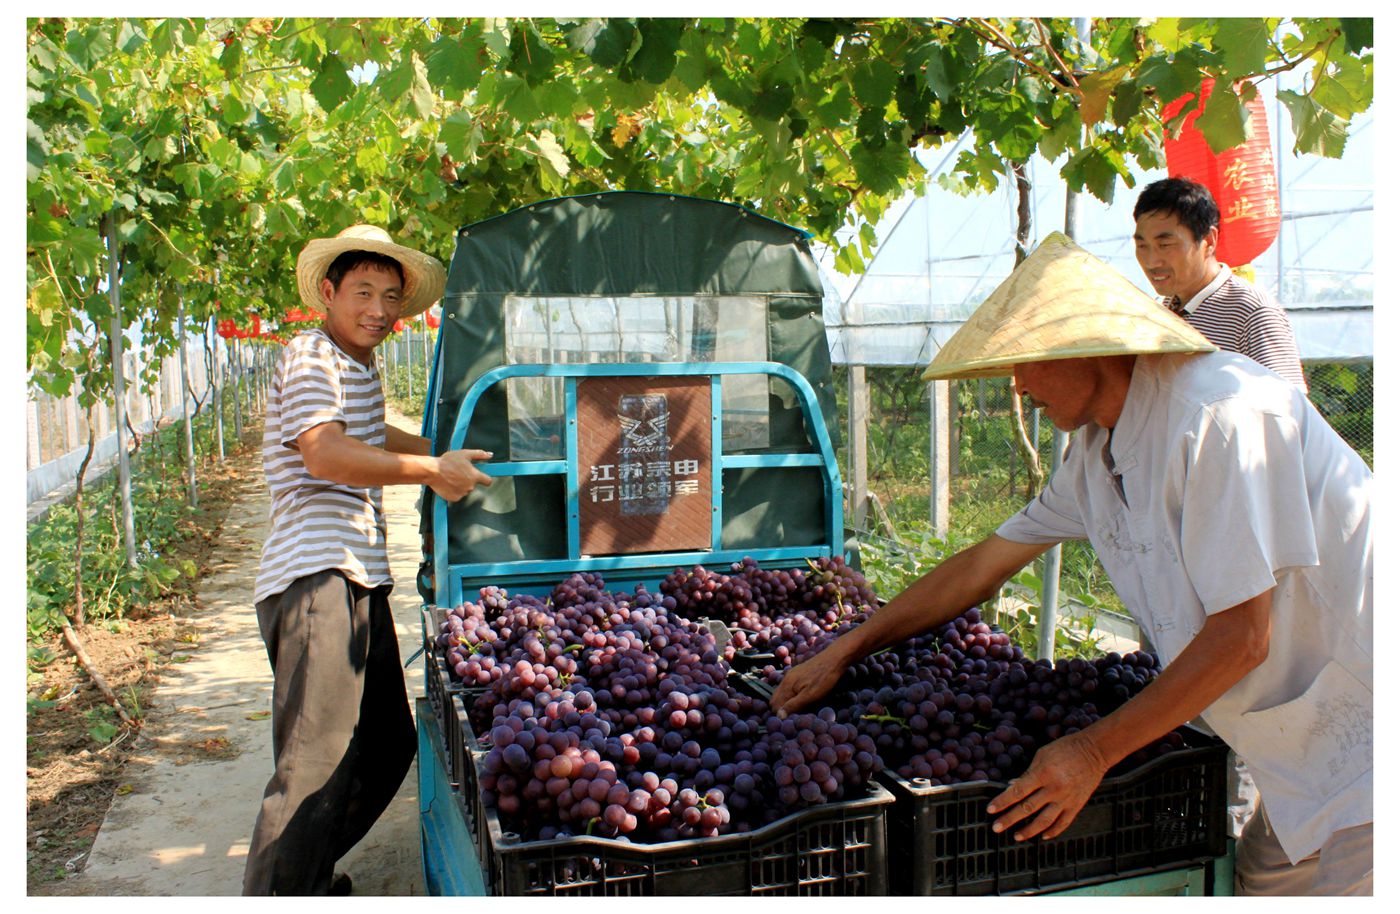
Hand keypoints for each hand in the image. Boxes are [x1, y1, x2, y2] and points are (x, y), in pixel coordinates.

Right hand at [431, 448, 493, 501]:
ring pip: (465, 490)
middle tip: (459, 473)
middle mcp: (470, 487)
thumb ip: (479, 455)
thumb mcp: (464, 454)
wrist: (432, 471)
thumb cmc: (448, 462)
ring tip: (452, 477)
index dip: (485, 478)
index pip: (488, 481)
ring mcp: (462, 494)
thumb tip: (490, 455)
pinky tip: (448, 483)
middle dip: (469, 479)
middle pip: (474, 484)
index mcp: (474, 476)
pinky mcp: (454, 498)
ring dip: (461, 485)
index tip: (482, 477)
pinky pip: (457, 495)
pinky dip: (454, 490)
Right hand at [770, 653, 847, 717]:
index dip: (781, 715)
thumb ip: (793, 705)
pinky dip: (792, 696)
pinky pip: (789, 688)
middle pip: (776, 699)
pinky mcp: (799, 673)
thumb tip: (779, 716)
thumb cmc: (825, 678)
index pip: (774, 705)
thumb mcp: (810, 695)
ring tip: (799, 710)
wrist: (835, 658)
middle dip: (782, 710)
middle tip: (795, 717)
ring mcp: (792, 675)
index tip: (792, 722)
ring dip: (787, 703)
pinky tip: (802, 699)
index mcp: (786, 685)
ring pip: (782, 693)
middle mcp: (786, 679)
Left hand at [985, 729, 1108, 841]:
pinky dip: (1053, 831)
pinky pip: (1063, 823)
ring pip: (1044, 821)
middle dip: (1009, 819)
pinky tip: (1043, 836)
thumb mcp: (1042, 755)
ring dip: (1029, 831)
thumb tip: (1012, 787)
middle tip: (996, 828)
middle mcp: (1054, 789)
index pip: (1018, 791)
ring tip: (1016, 837)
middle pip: (1027, 808)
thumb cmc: (1065, 749)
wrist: (1094, 751)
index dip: (1002, 801)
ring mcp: (1066, 799)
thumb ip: (1027, 773)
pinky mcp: (1077, 805)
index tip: (990, 810)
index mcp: (1043, 773)